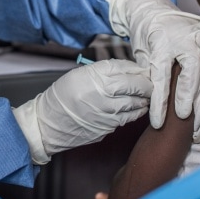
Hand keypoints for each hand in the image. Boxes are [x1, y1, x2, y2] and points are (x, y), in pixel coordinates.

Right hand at [13, 59, 151, 163]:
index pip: (126, 70)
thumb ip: (105, 71)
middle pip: (136, 87)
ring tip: (147, 95)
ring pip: (136, 104)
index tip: (144, 69)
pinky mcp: (108, 128)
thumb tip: (130, 70)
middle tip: (151, 81)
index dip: (138, 70)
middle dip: (147, 84)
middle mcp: (103, 95)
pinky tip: (138, 107)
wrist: (47, 123)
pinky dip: (135, 111)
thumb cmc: (62, 95)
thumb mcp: (80, 74)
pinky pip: (127, 118)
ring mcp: (107, 114)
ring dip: (145, 99)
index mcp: (95, 77)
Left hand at [106, 0, 199, 127]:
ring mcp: (193, 30)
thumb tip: (151, 101)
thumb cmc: (146, 40)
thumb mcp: (141, 57)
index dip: (159, 101)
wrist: (149, 11)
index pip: (159, 77)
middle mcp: (178, 38)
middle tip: (185, 114)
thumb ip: (148, 74)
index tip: (158, 122)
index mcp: (158, 47)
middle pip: (186, 65)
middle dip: (187, 90)